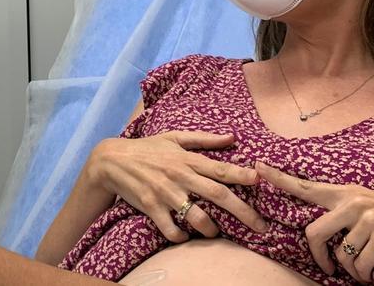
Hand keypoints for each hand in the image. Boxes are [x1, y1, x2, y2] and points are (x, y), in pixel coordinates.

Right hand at [91, 131, 267, 242]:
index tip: (259, 179)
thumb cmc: (147, 148)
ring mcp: (165, 193)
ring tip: (216, 233)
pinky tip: (184, 236)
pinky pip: (171, 229)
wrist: (112, 160)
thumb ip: (204, 139)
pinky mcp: (151, 207)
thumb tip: (232, 137)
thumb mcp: (174, 137)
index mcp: (187, 159)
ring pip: (197, 216)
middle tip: (262, 226)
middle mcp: (180, 176)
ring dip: (212, 229)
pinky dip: (180, 236)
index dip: (241, 174)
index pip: (220, 168)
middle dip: (243, 212)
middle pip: (218, 195)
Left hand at [256, 162, 373, 282]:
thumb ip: (346, 211)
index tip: (257, 167)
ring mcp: (369, 218)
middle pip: (313, 232)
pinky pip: (358, 266)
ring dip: (349, 269)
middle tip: (330, 268)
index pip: (307, 186)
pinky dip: (364, 276)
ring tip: (364, 268)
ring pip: (338, 254)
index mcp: (349, 194)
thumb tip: (320, 226)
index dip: (280, 178)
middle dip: (319, 256)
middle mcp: (355, 202)